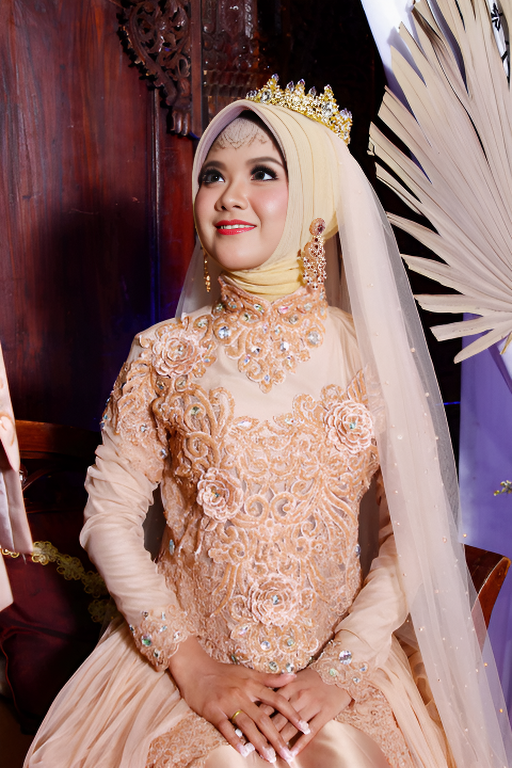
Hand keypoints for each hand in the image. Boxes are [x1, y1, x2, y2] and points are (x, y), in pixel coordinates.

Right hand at [167, 637, 308, 762]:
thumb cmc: (223, 672)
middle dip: (277, 737)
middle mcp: (242, 694)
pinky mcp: (214, 712)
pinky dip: (235, 740)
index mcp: (252, 684)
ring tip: (270, 758)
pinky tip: (243, 751)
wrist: (196, 669)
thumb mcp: (247, 672)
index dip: (292, 714)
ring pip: (247, 726)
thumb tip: (293, 676)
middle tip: (288, 754)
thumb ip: (270, 678)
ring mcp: (228, 703)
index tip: (305, 728)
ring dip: (259, 743)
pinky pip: (226, 728)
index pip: (277, 700)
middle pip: (264, 718)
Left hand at [260, 667, 351, 757]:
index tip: (243, 730)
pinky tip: (292, 752)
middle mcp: (299, 696)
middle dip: (264, 734)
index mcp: (289, 686)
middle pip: (278, 719)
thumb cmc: (314, 677)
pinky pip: (311, 731)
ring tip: (270, 754)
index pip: (268, 705)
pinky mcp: (325, 713)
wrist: (340, 672)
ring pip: (292, 727)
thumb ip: (279, 688)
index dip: (255, 718)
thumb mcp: (295, 679)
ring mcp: (312, 705)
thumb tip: (258, 699)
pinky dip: (301, 743)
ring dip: (281, 742)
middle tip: (252, 747)